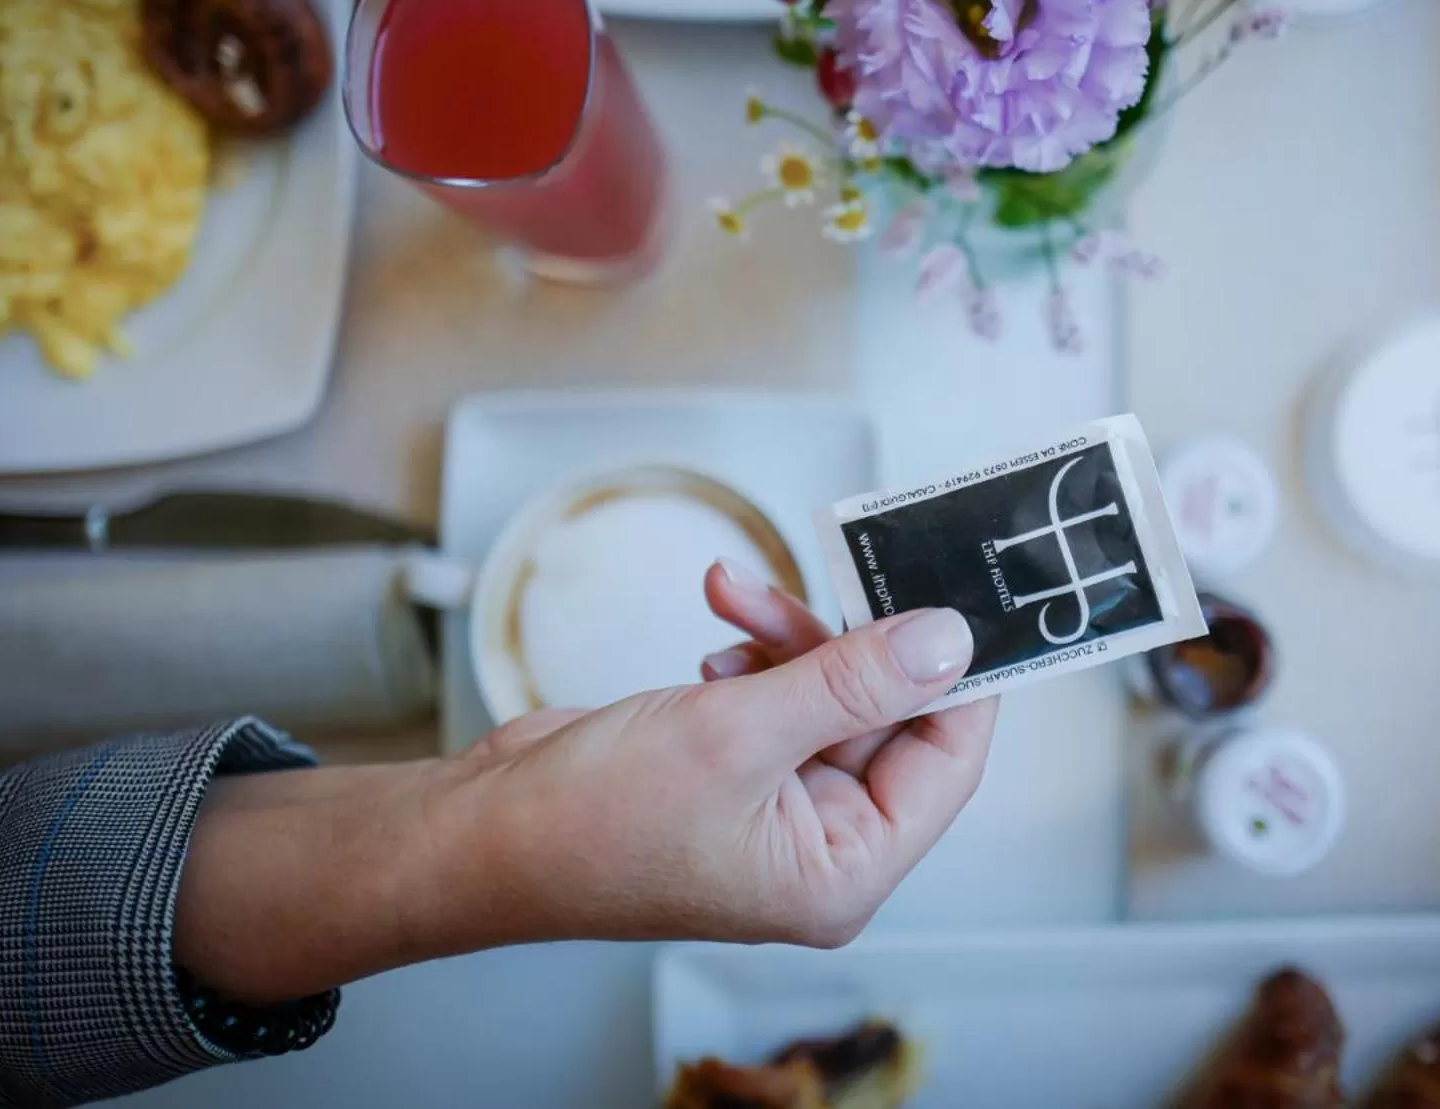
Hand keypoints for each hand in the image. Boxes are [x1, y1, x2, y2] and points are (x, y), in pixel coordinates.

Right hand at [446, 560, 998, 947]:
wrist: (479, 831)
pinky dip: (753, 653)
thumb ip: (851, 681)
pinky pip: (777, 694)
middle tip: (833, 567)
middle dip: (846, 640)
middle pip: (887, 717)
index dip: (959, 677)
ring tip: (734, 594)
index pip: (946, 762)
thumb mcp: (736, 733)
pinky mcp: (735, 770)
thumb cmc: (588, 822)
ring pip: (827, 693)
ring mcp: (776, 808)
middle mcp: (820, 847)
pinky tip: (715, 638)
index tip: (957, 596)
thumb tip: (947, 643)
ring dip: (787, 635)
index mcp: (842, 871)